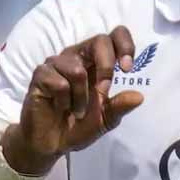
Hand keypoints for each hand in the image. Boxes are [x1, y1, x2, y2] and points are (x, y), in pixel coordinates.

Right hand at [1, 27, 144, 174]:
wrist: (53, 143)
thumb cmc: (80, 125)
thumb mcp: (106, 119)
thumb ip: (120, 106)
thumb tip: (139, 97)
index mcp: (97, 61)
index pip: (114, 36)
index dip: (124, 45)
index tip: (128, 68)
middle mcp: (78, 56)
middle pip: (99, 40)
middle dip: (106, 66)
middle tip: (103, 90)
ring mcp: (57, 63)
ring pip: (78, 70)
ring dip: (81, 97)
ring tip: (76, 109)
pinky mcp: (41, 75)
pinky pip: (59, 83)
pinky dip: (64, 101)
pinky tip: (59, 106)